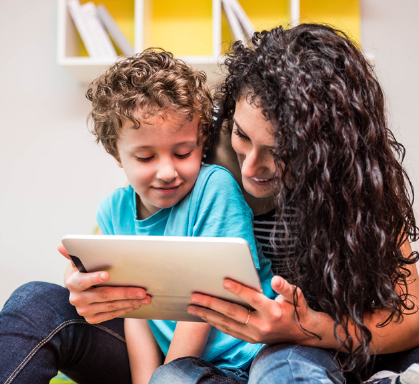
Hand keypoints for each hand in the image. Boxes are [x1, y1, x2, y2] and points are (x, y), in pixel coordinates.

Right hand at [58, 242, 150, 323]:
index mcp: (72, 282)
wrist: (84, 288)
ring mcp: (83, 310)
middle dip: (125, 293)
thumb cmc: (87, 269)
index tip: (107, 275)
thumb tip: (61, 244)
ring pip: (110, 306)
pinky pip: (111, 315)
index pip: (83, 280)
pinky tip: (137, 304)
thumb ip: (74, 253)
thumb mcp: (81, 260)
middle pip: (103, 295)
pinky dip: (126, 309)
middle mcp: (76, 298)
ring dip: (130, 302)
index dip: (94, 278)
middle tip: (142, 291)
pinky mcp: (91, 319)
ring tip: (145, 298)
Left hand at [187, 275, 331, 345]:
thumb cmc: (297, 310)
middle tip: (195, 296)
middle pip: (232, 312)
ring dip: (208, 315)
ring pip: (227, 324)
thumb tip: (275, 279)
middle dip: (212, 303)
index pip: (252, 299)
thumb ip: (285, 287)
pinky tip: (204, 316)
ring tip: (192, 306)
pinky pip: (229, 331)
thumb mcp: (296, 296)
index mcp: (272, 312)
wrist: (303, 334)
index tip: (224, 281)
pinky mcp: (250, 339)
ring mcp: (254, 335)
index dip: (238, 290)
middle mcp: (261, 325)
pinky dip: (215, 323)